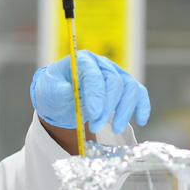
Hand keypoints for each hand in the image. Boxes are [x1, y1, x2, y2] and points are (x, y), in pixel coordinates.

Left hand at [30, 50, 150, 134]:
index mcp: (82, 61)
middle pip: (113, 82)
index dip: (96, 94)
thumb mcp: (48, 90)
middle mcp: (102, 64)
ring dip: (125, 110)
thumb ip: (57, 90)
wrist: (60, 96)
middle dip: (107, 107)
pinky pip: (138, 93)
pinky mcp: (123, 86)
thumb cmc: (54, 90)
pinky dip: (142, 106)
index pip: (93, 74)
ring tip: (116, 129)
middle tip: (96, 126)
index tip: (94, 114)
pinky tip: (141, 120)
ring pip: (129, 87)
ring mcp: (115, 74)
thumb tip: (67, 91)